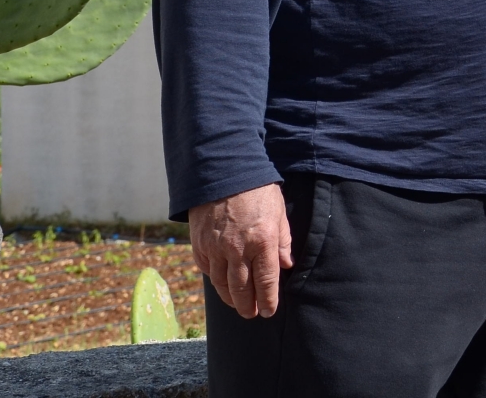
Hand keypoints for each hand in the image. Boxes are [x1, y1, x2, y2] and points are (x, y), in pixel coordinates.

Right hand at [190, 184, 293, 318]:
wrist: (224, 172)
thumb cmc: (257, 190)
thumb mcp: (278, 212)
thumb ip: (283, 241)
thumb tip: (286, 265)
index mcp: (262, 241)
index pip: (266, 281)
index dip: (268, 300)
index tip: (268, 312)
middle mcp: (238, 249)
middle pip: (241, 289)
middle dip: (248, 306)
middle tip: (252, 314)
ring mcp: (216, 248)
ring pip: (222, 284)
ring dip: (230, 299)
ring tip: (238, 305)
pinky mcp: (200, 244)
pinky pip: (207, 269)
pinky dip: (215, 279)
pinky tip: (221, 284)